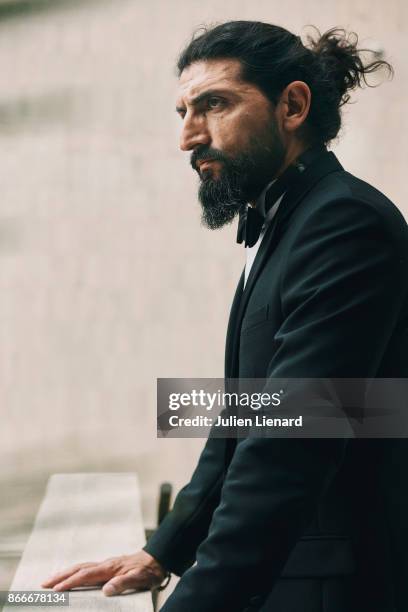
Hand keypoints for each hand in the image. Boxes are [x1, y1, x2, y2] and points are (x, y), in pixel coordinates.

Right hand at [41, 550, 166, 595]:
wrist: (158, 559)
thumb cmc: (149, 571)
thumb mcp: (140, 579)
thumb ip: (124, 583)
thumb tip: (106, 589)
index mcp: (110, 568)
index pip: (85, 575)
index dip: (70, 582)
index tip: (56, 590)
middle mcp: (105, 564)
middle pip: (78, 569)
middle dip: (60, 577)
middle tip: (44, 585)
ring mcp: (106, 564)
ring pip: (81, 567)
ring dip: (65, 573)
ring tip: (51, 581)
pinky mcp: (108, 567)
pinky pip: (87, 569)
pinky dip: (75, 572)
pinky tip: (72, 577)